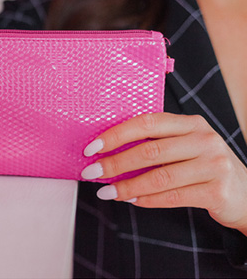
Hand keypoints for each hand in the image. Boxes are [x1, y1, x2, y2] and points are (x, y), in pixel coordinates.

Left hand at [81, 112, 246, 234]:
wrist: (246, 192)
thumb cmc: (204, 164)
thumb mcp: (186, 145)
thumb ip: (157, 143)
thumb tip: (110, 151)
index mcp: (190, 123)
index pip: (145, 123)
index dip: (116, 134)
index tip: (92, 147)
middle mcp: (203, 139)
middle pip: (149, 151)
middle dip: (114, 163)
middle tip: (92, 172)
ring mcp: (213, 164)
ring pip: (158, 177)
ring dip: (126, 186)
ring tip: (106, 191)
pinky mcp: (216, 191)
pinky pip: (171, 197)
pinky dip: (146, 199)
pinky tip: (131, 200)